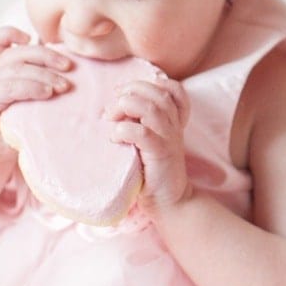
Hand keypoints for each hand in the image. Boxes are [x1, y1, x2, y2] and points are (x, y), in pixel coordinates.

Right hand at [0, 27, 71, 158]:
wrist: (3, 150)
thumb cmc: (24, 119)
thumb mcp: (35, 93)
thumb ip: (43, 74)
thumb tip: (74, 60)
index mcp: (3, 67)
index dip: (9, 34)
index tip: (29, 37)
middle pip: (17, 52)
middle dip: (46, 55)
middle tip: (69, 66)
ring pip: (16, 68)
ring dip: (43, 74)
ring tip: (63, 86)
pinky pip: (9, 87)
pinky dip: (31, 87)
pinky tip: (46, 93)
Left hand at [105, 77, 191, 212]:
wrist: (170, 203)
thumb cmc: (152, 172)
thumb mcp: (150, 143)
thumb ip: (141, 124)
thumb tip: (111, 108)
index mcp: (173, 121)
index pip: (174, 89)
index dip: (151, 83)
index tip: (125, 91)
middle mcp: (174, 126)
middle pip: (159, 92)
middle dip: (132, 89)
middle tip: (113, 102)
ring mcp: (169, 139)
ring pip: (152, 108)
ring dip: (126, 106)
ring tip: (110, 117)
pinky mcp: (161, 155)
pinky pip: (142, 134)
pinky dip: (124, 130)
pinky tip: (115, 137)